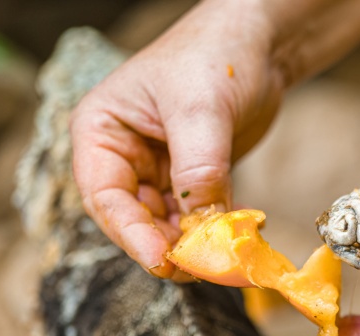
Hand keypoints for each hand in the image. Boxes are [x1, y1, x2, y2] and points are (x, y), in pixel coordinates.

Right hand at [70, 0, 282, 279]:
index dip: (132, 234)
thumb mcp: (201, 109)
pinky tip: (234, 239)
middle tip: (198, 269)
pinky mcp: (191, 179)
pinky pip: (195, 216)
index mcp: (101, 131)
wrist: (258, 42)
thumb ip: (198, 167)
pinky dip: (212, 231)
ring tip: (220, 259)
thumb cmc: (215, 56)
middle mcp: (122, 155)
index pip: (104, 196)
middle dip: (164, 246)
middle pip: (133, 219)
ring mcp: (156, 170)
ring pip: (165, 224)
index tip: (162, 260)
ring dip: (190, 245)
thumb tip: (201, 223)